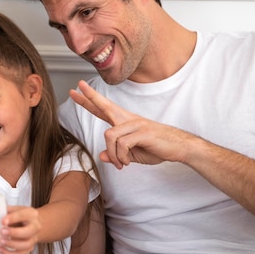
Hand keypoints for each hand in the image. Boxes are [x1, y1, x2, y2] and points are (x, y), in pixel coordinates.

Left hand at [0, 205, 39, 253]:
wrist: (34, 224)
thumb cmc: (22, 216)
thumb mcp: (17, 209)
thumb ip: (8, 210)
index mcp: (31, 214)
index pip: (23, 215)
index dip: (12, 218)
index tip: (2, 221)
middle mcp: (35, 227)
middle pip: (27, 232)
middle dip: (14, 233)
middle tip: (1, 231)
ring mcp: (33, 239)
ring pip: (25, 245)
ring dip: (11, 244)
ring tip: (0, 241)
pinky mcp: (29, 248)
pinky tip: (0, 249)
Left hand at [70, 80, 197, 167]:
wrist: (180, 147)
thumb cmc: (157, 148)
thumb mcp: (133, 154)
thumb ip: (117, 154)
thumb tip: (101, 156)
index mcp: (125, 122)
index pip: (103, 108)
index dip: (89, 100)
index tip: (77, 91)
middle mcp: (128, 119)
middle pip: (105, 106)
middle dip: (89, 98)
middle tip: (74, 89)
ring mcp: (135, 124)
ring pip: (110, 135)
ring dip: (112, 154)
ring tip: (120, 164)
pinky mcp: (142, 132)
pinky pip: (122, 144)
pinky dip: (120, 156)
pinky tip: (126, 163)